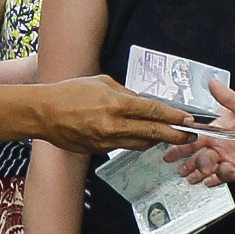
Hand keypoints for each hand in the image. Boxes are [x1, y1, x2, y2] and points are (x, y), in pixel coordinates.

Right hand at [30, 75, 191, 155]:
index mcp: (116, 104)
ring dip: (156, 139)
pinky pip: (125, 146)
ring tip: (167, 134)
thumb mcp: (102, 82)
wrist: (44, 113)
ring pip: (142, 143)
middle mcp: (114, 125)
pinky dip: (134, 140)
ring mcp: (107, 141)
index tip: (189, 120)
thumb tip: (142, 102)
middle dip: (176, 134)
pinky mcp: (100, 150)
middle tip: (191, 135)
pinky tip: (138, 134)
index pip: (154, 111)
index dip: (175, 116)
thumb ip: (126, 93)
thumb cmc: (70, 92)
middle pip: (154, 132)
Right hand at [184, 79, 234, 185]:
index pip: (194, 141)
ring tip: (223, 172)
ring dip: (218, 174)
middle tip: (196, 167)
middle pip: (202, 160)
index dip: (181, 148)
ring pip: (219, 172)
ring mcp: (232, 162)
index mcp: (216, 134)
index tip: (170, 154)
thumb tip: (212, 82)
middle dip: (197, 165)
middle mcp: (221, 150)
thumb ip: (227, 97)